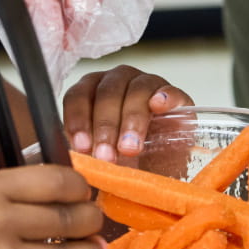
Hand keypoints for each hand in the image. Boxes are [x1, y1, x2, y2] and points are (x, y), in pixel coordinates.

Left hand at [61, 64, 191, 160]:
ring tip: (129, 147)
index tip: (81, 146)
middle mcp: (116, 82)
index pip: (78, 96)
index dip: (78, 119)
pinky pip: (169, 90)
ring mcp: (146, 84)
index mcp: (91, 92)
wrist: (157, 166)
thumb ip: (85, 155)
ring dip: (131, 119)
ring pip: (135, 90)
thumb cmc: (123, 159)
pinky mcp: (175, 96)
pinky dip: (164, 97)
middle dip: (105, 127)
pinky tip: (158, 107)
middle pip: (106, 93)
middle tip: (106, 155)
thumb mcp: (99, 158)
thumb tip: (73, 167)